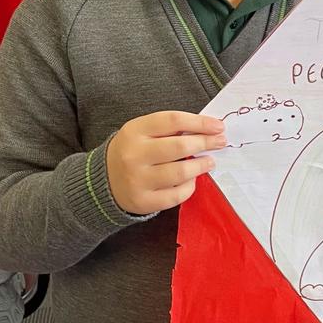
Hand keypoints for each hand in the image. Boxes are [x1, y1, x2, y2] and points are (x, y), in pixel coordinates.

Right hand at [106, 111, 226, 214]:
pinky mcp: (143, 201)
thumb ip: (169, 129)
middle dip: (205, 143)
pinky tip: (192, 180)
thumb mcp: (142, 132)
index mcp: (134, 131)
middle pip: (179, 146)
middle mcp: (134, 155)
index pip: (172, 121)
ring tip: (209, 161)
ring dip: (201, 165)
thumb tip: (207, 129)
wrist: (102, 181)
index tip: (218, 126)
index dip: (199, 122)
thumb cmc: (132, 152)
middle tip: (220, 142)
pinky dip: (189, 187)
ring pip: (180, 173)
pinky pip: (175, 195)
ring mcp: (138, 180)